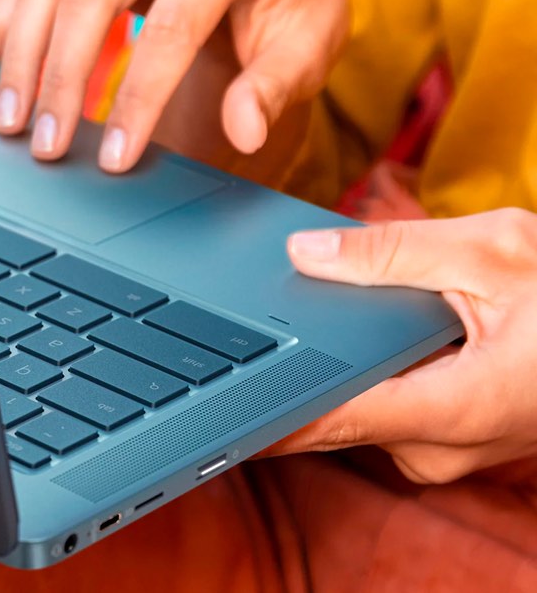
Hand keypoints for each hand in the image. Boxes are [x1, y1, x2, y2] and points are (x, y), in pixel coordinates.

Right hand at [0, 0, 347, 174]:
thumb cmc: (294, 2)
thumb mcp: (310, 43)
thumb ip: (274, 85)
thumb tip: (244, 130)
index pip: (170, 25)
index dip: (139, 98)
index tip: (115, 159)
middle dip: (60, 76)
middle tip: (46, 146)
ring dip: (19, 59)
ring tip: (9, 124)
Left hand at [267, 208, 536, 484]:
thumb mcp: (493, 252)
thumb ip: (392, 253)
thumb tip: (305, 252)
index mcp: (452, 410)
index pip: (325, 422)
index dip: (259, 409)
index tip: (207, 393)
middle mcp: (439, 446)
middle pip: (330, 410)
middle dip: (292, 364)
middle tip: (250, 311)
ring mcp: (443, 448)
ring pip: (356, 405)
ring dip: (331, 361)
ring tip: (307, 307)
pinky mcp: (445, 434)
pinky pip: (382, 403)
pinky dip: (362, 367)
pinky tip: (353, 328)